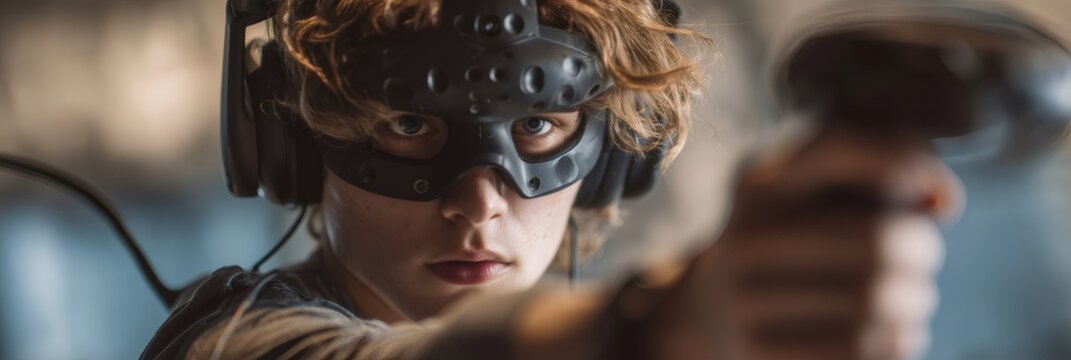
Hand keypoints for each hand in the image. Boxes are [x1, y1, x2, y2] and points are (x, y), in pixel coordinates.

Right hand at [651, 128, 963, 359]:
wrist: (709, 313)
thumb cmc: (794, 244)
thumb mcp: (815, 195)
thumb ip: (883, 172)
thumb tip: (940, 201)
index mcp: (760, 184)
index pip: (839, 149)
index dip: (908, 166)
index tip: (940, 200)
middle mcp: (745, 236)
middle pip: (877, 240)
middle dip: (923, 251)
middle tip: (922, 262)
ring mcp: (745, 298)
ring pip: (876, 304)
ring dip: (914, 304)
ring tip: (908, 302)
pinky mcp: (758, 350)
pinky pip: (861, 351)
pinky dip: (898, 343)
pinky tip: (892, 334)